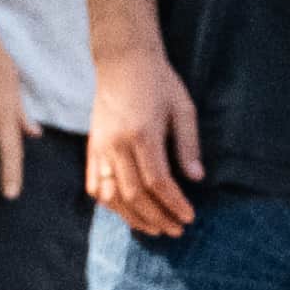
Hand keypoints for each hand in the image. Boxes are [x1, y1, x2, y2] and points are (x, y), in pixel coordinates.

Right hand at [84, 44, 201, 234]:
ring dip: (133, 217)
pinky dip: (110, 204)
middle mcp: (117, 144)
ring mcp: (100, 147)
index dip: (174, 204)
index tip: (189, 217)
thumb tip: (196, 179)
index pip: (158, 182)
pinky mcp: (92, 147)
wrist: (122, 60)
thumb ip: (188, 145)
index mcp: (142, 134)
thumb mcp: (183, 108)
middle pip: (134, 195)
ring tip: (153, 229)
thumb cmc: (159, 81)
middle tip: (176, 230)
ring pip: (111, 195)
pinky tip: (127, 212)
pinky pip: (95, 184)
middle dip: (157, 217)